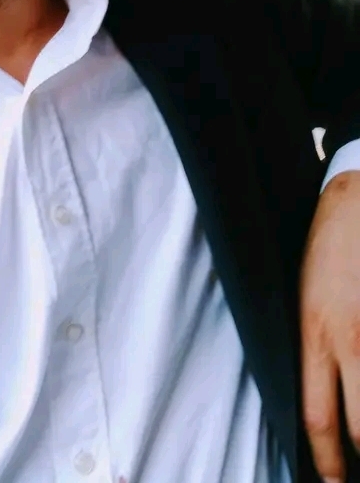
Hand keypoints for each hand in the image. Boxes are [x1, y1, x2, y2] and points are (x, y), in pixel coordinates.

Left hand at [301, 170, 359, 480]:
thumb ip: (314, 350)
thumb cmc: (327, 251)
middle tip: (355, 475)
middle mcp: (351, 340)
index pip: (318, 418)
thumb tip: (325, 402)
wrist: (356, 203)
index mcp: (315, 334)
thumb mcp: (303, 299)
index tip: (332, 481)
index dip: (327, 463)